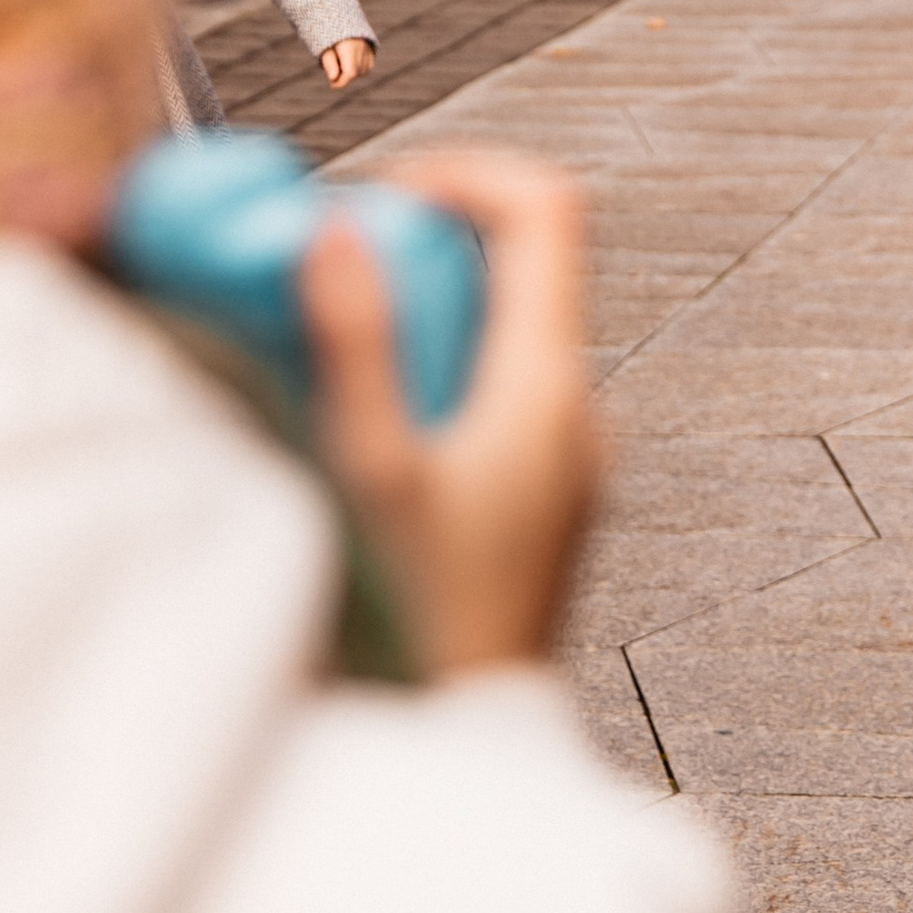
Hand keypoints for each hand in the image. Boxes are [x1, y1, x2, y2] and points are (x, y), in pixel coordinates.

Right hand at [299, 149, 602, 678]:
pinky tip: (375, 435)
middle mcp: (579, 405)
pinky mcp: (551, 494)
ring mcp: (573, 452)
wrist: (474, 740)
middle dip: (424, 247)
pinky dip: (442, 376)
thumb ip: (353, 345)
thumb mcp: (374, 472)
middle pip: (520, 265)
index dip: (467, 172)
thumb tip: (333, 230)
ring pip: (507, 332)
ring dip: (426, 316)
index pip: (547, 208)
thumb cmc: (423, 618)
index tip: (379, 196)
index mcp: (551, 381)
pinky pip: (503, 393)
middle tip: (333, 277)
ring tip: (338, 361)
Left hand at [320, 37, 376, 89]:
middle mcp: (362, 48)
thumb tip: (333, 79)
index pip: (350, 73)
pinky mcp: (372, 50)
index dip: (341, 82)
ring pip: (362, 71)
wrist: (340, 21)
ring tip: (342, 61)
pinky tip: (351, 61)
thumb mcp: (324, 49)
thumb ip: (329, 64)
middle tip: (334, 67)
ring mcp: (369, 49)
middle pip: (355, 73)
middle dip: (343, 76)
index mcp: (349, 46)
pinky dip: (359, 68)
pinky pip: (367, 67)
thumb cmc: (328, 36)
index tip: (332, 85)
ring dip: (351, 72)